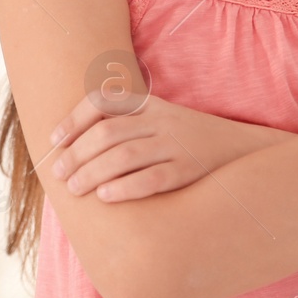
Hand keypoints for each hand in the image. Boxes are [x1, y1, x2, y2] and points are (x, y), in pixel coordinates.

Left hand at [47, 92, 216, 202]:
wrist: (242, 150)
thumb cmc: (187, 139)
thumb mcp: (159, 119)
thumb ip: (125, 123)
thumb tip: (71, 144)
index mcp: (149, 104)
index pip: (103, 101)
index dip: (73, 119)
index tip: (54, 141)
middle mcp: (161, 120)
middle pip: (107, 132)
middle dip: (76, 153)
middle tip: (58, 174)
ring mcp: (177, 145)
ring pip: (125, 155)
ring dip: (92, 172)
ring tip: (74, 189)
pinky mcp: (189, 171)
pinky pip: (152, 179)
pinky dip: (125, 187)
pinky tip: (105, 197)